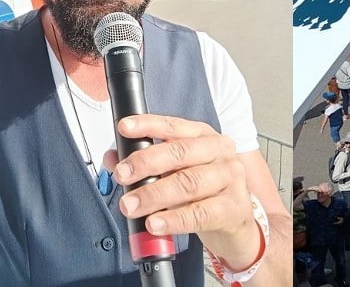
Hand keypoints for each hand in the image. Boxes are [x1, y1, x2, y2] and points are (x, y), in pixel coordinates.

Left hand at [108, 114, 260, 269]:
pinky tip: (155, 224)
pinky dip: (174, 220)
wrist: (235, 222)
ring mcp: (231, 179)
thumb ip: (146, 165)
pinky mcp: (234, 208)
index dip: (148, 125)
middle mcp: (221, 153)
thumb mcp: (175, 174)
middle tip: (122, 175)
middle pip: (181, 152)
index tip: (124, 128)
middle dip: (146, 163)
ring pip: (189, 183)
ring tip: (131, 206)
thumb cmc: (204, 192)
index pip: (175, 126)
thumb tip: (113, 158)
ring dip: (154, 195)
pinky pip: (200, 214)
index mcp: (205, 137)